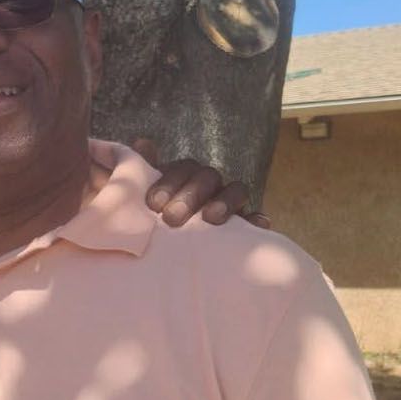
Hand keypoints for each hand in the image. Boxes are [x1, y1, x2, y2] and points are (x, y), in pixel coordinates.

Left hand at [133, 140, 271, 228]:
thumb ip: (144, 173)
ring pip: (236, 190)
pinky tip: (257, 225)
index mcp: (186, 177)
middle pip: (208, 176)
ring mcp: (231, 204)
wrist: (173, 255)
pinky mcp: (246, 227)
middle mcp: (210, 186)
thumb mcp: (149, 200)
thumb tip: (143, 144)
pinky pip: (256, 218)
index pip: (184, 167)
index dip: (169, 181)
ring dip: (224, 201)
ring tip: (211, 218)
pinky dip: (257, 219)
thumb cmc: (160, 221)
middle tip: (171, 218)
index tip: (153, 204)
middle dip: (190, 194)